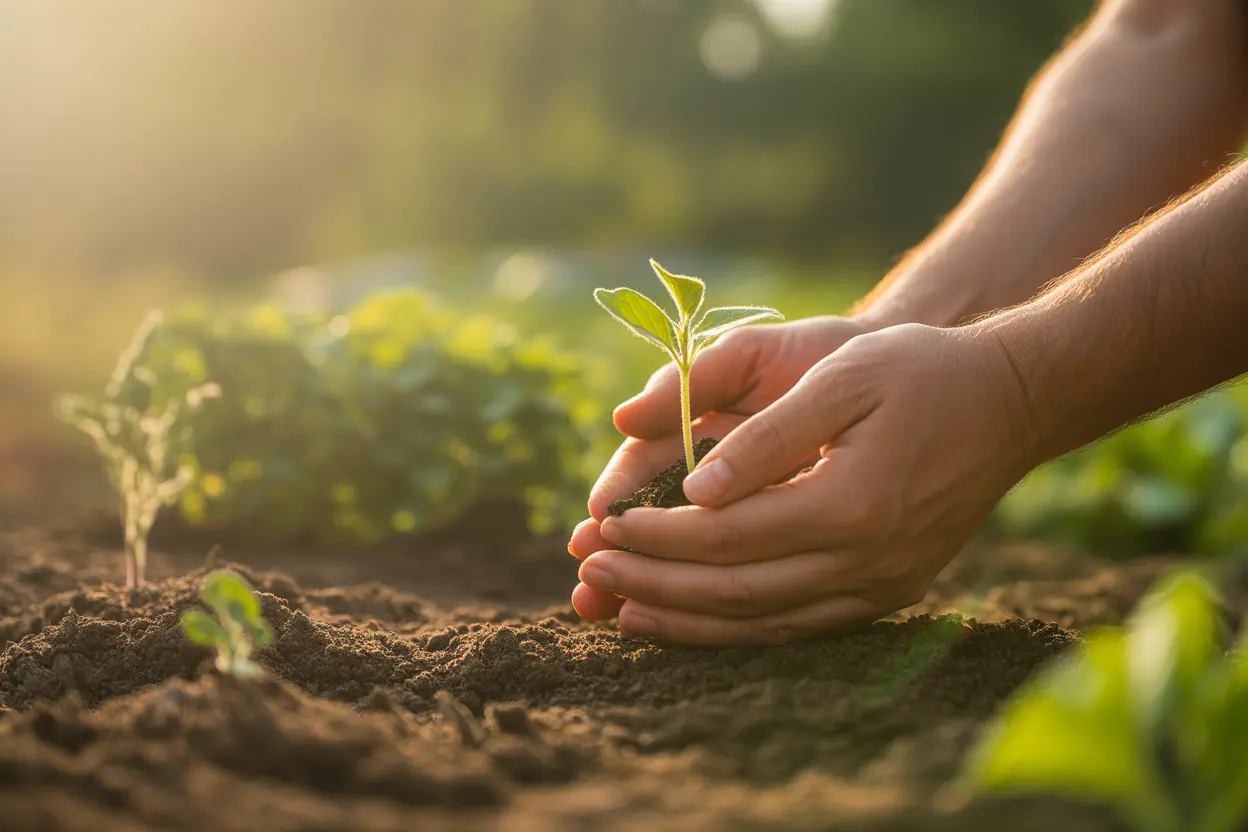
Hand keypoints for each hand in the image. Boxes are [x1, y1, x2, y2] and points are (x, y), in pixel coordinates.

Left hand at [572, 323, 1037, 644]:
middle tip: (591, 573)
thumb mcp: (838, 372)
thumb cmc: (916, 370)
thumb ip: (763, 432)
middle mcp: (867, 561)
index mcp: (851, 503)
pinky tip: (694, 621)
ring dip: (685, 620)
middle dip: (653, 583)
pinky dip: (736, 629)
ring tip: (621, 609)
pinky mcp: (886, 594)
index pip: (725, 537)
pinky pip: (797, 628)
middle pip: (735, 592)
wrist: (1006, 403)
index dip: (656, 536)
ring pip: (763, 623)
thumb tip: (692, 488)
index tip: (600, 526)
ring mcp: (881, 587)